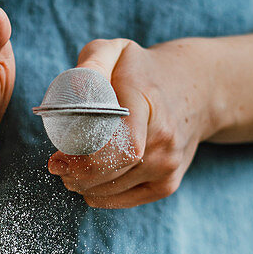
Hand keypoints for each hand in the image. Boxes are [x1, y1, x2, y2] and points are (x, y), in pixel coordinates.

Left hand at [47, 38, 216, 207]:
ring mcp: (169, 165)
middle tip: (58, 165)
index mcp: (147, 105)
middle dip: (74, 174)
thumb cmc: (143, 72)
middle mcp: (163, 139)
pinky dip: (99, 195)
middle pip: (108, 173)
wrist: (196, 90)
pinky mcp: (168, 184)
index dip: (82, 160)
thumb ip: (91, 64)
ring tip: (73, 168)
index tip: (56, 159)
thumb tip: (72, 93)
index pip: (118, 147)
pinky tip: (93, 179)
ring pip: (109, 191)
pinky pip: (121, 201)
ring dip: (82, 185)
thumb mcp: (117, 52)